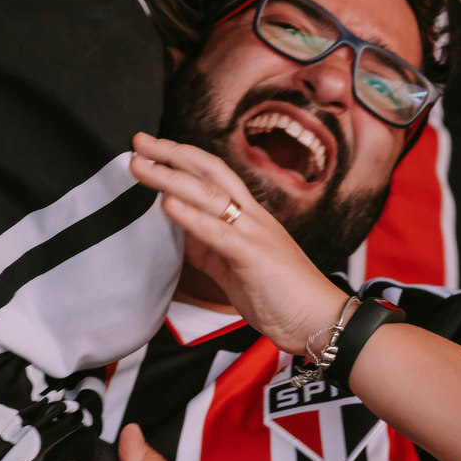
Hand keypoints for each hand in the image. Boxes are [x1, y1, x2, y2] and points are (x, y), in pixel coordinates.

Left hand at [130, 132, 346, 354]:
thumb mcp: (235, 266)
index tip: (152, 149)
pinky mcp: (253, 257)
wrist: (321, 320)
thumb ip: (208, 246)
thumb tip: (178, 232)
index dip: (182, 157)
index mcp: (250, 217)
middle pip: (209, 171)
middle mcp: (252, 217)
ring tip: (141, 166)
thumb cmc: (281, 296)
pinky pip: (218, 232)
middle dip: (172, 153)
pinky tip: (167, 205)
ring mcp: (254, 233)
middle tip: (138, 140)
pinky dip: (191, 217)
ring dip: (171, 178)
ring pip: (209, 195)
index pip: (213, 174)